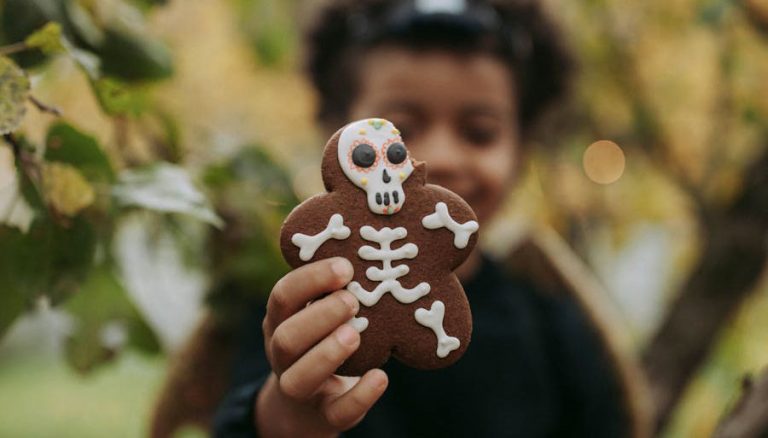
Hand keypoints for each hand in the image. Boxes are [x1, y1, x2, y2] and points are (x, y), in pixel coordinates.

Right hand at [256, 257, 388, 436]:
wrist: (305, 405)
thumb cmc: (320, 340)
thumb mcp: (315, 312)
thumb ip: (333, 289)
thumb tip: (373, 246)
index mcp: (281, 321)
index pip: (283, 296)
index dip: (311, 279)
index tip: (345, 267)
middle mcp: (282, 354)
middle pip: (286, 337)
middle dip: (319, 316)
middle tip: (352, 301)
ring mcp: (299, 388)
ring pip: (299, 377)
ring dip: (328, 353)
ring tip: (356, 334)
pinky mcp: (323, 415)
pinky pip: (336, 412)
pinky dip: (359, 396)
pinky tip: (381, 377)